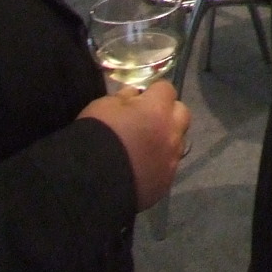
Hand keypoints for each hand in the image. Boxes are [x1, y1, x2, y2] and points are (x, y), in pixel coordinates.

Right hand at [82, 80, 190, 210]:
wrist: (91, 183)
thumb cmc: (96, 137)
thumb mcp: (103, 106)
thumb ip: (124, 97)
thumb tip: (134, 94)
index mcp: (158, 109)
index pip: (166, 88)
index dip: (153, 92)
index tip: (141, 98)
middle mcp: (172, 132)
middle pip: (181, 113)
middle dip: (168, 113)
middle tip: (147, 121)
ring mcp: (172, 158)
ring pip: (178, 141)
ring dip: (165, 140)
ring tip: (144, 148)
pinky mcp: (167, 181)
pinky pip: (169, 166)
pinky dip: (159, 163)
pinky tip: (141, 168)